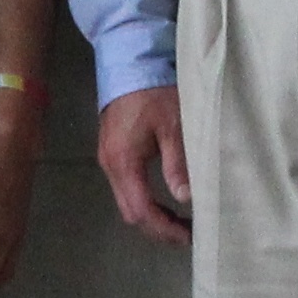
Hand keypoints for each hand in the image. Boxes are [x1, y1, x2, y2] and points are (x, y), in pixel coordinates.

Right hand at [94, 84, 190, 248]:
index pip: (141, 211)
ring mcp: (108, 159)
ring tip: (180, 219)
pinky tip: (165, 199)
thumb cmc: (154, 91)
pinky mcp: (111, 152)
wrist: (128, 60)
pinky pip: (125, 188)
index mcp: (124, 162)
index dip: (164, 229)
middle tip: (188, 233)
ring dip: (152, 215)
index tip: (189, 236)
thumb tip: (186, 199)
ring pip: (126, 202)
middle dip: (158, 228)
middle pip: (130, 213)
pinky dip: (145, 200)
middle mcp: (110, 165)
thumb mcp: (174, 126)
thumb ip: (178, 164)